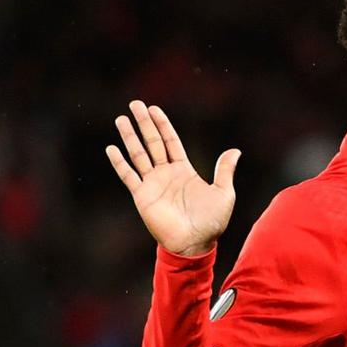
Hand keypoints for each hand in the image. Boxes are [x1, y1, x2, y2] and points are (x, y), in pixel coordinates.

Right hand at [105, 100, 240, 255]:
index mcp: (184, 170)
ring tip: (121, 118)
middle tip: (135, 104)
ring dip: (130, 137)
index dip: (163, 125)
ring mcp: (152, 184)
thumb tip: (235, 150)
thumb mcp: (224, 193)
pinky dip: (119, 162)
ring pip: (138, 154)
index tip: (154, 109)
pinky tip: (111, 148)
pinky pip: (128, 176)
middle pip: (152, 142)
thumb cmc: (212, 221)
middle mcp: (166, 174)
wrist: (195, 243)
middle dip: (144, 123)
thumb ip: (225, 170)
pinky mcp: (142, 196)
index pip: (171, 141)